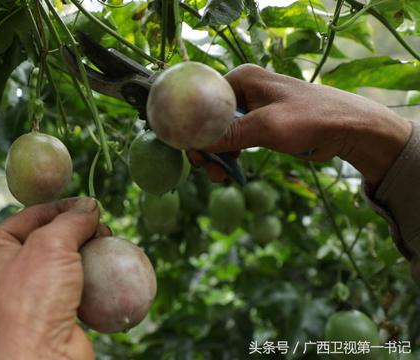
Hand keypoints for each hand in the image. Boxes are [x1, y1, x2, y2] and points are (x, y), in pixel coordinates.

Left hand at [0, 197, 108, 359]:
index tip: (93, 206)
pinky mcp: (51, 312)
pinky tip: (108, 275)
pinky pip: (76, 286)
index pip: (33, 214)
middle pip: (51, 236)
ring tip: (108, 249)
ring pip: (66, 261)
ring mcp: (29, 292)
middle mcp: (6, 268)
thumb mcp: (50, 245)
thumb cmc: (33, 301)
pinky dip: (93, 279)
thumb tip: (90, 205)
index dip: (65, 207)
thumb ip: (71, 220)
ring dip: (89, 254)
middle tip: (104, 231)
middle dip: (80, 231)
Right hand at [194, 64, 411, 185]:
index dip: (192, 126)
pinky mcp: (258, 125)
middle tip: (205, 168)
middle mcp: (242, 90)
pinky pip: (233, 141)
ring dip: (215, 156)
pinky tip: (228, 172)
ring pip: (218, 134)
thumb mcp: (267, 127)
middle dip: (204, 146)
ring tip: (218, 176)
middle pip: (207, 120)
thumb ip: (230, 136)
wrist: (348, 129)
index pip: (203, 100)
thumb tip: (196, 146)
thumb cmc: (311, 118)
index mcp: (242, 79)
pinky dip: (228, 157)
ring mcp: (250, 108)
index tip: (192, 150)